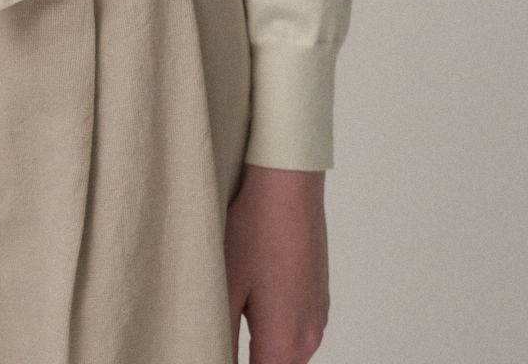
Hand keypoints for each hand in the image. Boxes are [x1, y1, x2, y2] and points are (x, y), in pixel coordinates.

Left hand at [224, 163, 329, 362]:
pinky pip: (295, 328)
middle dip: (246, 357)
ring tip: (232, 311)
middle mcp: (309, 337)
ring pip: (285, 352)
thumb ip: (222, 338)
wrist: (289, 182)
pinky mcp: (319, 296)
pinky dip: (274, 326)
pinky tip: (253, 295)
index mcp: (284, 342)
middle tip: (218, 326)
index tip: (208, 346)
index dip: (223, 360)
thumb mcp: (226, 287)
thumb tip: (210, 354)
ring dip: (260, 345)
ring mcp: (318, 316)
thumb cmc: (254, 229)